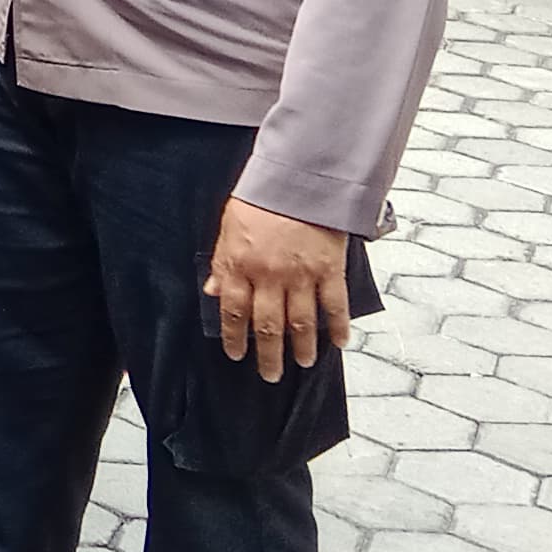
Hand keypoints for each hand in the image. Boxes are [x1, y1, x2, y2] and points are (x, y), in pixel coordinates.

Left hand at [205, 197, 353, 378]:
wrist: (298, 176)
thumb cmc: (260, 198)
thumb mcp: (228, 227)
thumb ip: (221, 262)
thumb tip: (211, 290)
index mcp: (239, 265)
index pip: (232, 311)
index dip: (233, 337)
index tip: (236, 354)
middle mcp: (269, 276)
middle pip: (267, 326)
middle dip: (268, 355)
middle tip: (270, 374)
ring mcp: (301, 275)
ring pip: (301, 322)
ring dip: (302, 347)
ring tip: (302, 362)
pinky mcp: (330, 268)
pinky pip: (335, 304)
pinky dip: (338, 326)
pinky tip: (339, 342)